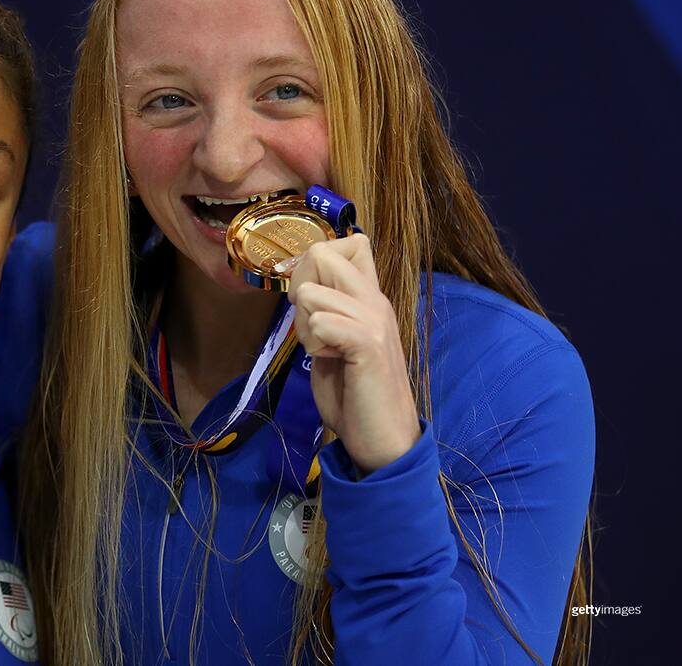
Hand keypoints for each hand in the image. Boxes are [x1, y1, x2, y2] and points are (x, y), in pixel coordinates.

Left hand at [287, 234, 420, 473]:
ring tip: (323, 351)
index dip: (312, 264)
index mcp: (369, 297)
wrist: (382, 438)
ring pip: (310, 292)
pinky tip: (329, 361)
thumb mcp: (335, 342)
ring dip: (304, 325)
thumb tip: (301, 288)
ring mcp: (374, 319)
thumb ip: (326, 312)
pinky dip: (314, 343)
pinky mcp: (368, 344)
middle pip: (322, 254)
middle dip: (299, 289)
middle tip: (313, 328)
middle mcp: (375, 300)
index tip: (311, 300)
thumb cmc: (355, 392)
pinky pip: (323, 321)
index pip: (349, 244)